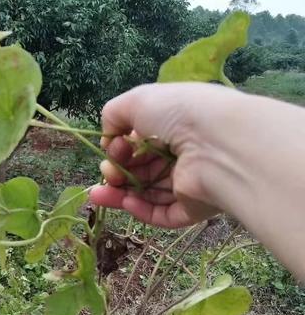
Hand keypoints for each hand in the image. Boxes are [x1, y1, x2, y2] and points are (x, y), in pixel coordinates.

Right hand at [89, 83, 226, 227]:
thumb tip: (108, 138)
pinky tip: (125, 202)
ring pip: (148, 193)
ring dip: (120, 194)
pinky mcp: (193, 208)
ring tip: (97, 194)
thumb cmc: (179, 114)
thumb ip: (114, 115)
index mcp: (176, 124)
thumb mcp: (137, 101)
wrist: (216, 143)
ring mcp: (189, 182)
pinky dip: (141, 210)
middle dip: (116, 171)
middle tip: (105, 172)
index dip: (121, 146)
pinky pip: (163, 214)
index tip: (112, 147)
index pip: (142, 140)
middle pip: (142, 169)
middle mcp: (184, 152)